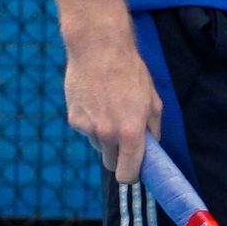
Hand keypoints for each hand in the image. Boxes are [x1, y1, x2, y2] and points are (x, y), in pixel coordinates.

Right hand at [63, 33, 161, 182]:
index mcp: (130, 132)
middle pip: (111, 164)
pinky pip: (87, 132)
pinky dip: (93, 123)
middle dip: (119, 157)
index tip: (135, 171)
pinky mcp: (73, 120)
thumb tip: (152, 146)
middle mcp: (107, 134)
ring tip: (112, 109)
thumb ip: (153, 128)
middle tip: (126, 138)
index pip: (127, 173)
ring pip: (99, 146)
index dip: (132, 175)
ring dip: (107, 137)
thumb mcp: (153, 100)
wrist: (99, 49)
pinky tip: (98, 102)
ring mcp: (88, 128)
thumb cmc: (130, 72)